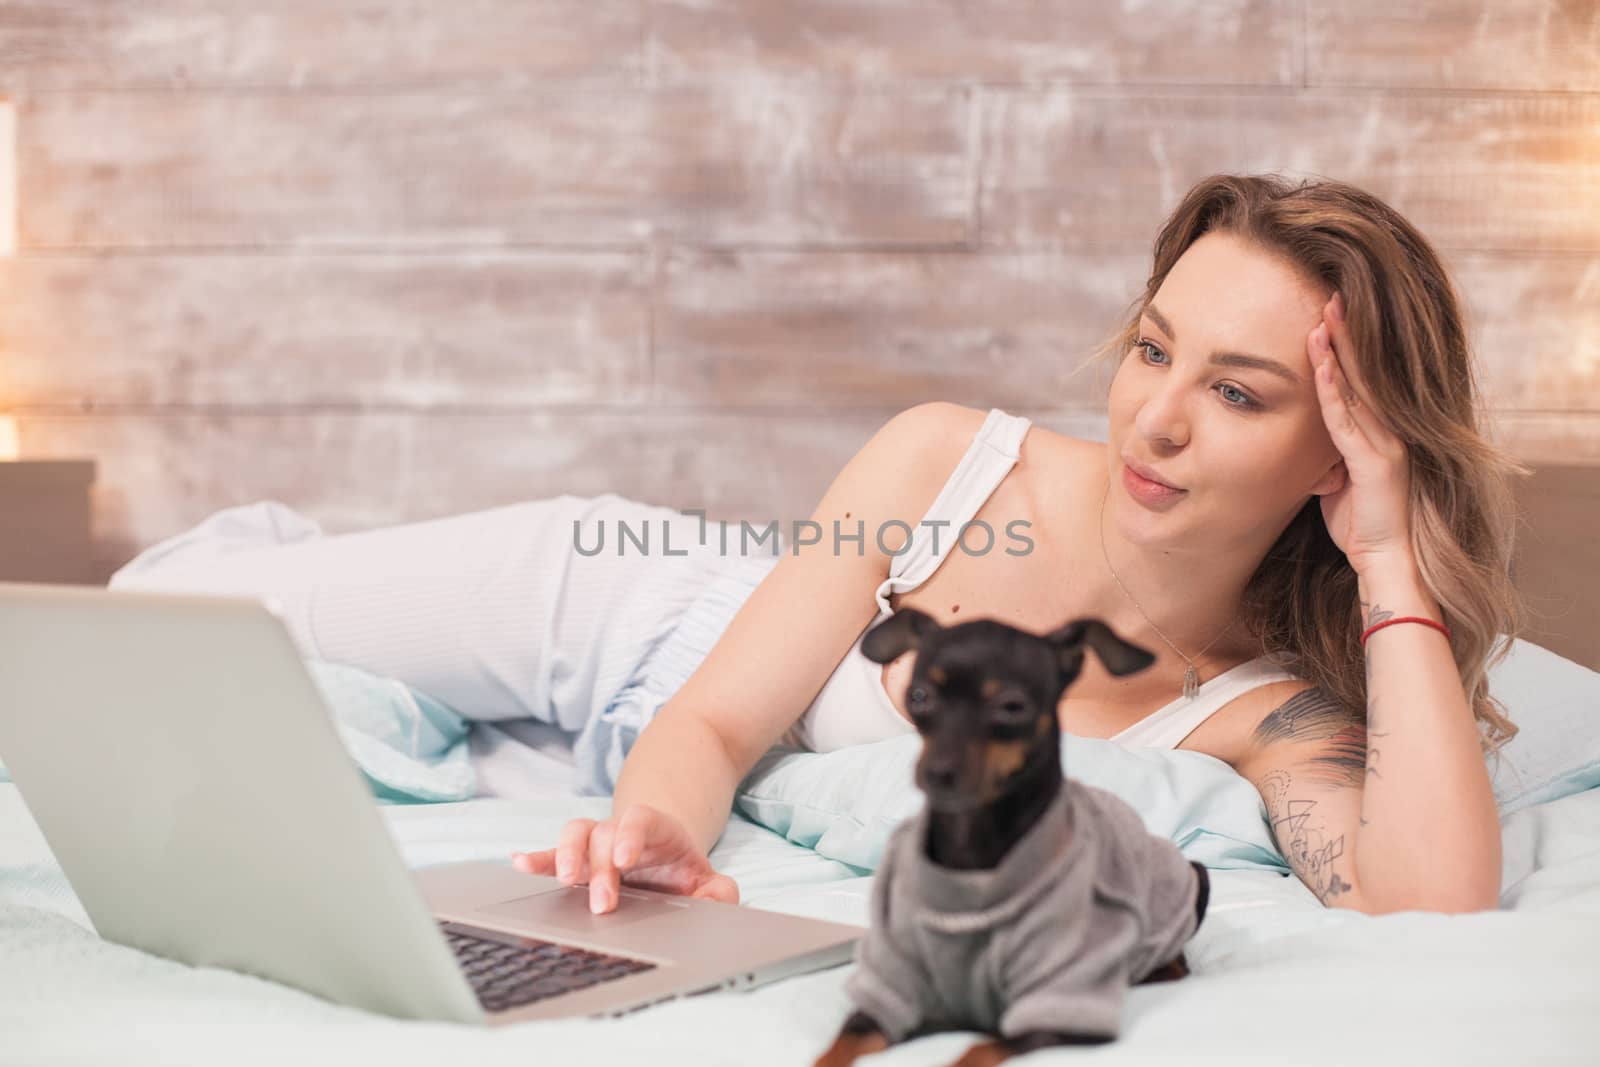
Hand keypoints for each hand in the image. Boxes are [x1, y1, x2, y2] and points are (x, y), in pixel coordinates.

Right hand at [511, 803, 739, 914]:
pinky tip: (519, 863)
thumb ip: (719, 891)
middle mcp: (620, 831)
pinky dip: (536, 857)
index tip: (625, 859)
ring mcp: (596, 842)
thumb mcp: (708, 879)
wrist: (665, 855)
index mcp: (655, 830)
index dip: (631, 834)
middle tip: (602, 903)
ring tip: (564, 880)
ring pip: (575, 832)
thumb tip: (719, 901)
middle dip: (600, 869)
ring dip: (565, 854)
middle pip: (604, 834)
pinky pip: (551, 852)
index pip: (641, 820)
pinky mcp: (577, 858)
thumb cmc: (682, 870)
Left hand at [1306, 291, 1414, 575]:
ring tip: (1324, 317)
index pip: (1361, 380)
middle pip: (1364, 373)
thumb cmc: (1361, 526)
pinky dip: (1333, 393)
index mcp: (1380, 433)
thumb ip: (1329, 455)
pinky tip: (1321, 367)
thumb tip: (1310, 442)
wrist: (1387, 562)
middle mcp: (1389, 431)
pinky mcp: (1376, 463)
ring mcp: (1386, 444)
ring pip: (1358, 389)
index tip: (1329, 313)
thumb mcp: (1338, 481)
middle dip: (1346, 334)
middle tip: (1331, 295)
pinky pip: (1348, 421)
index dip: (1346, 346)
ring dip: (1338, 352)